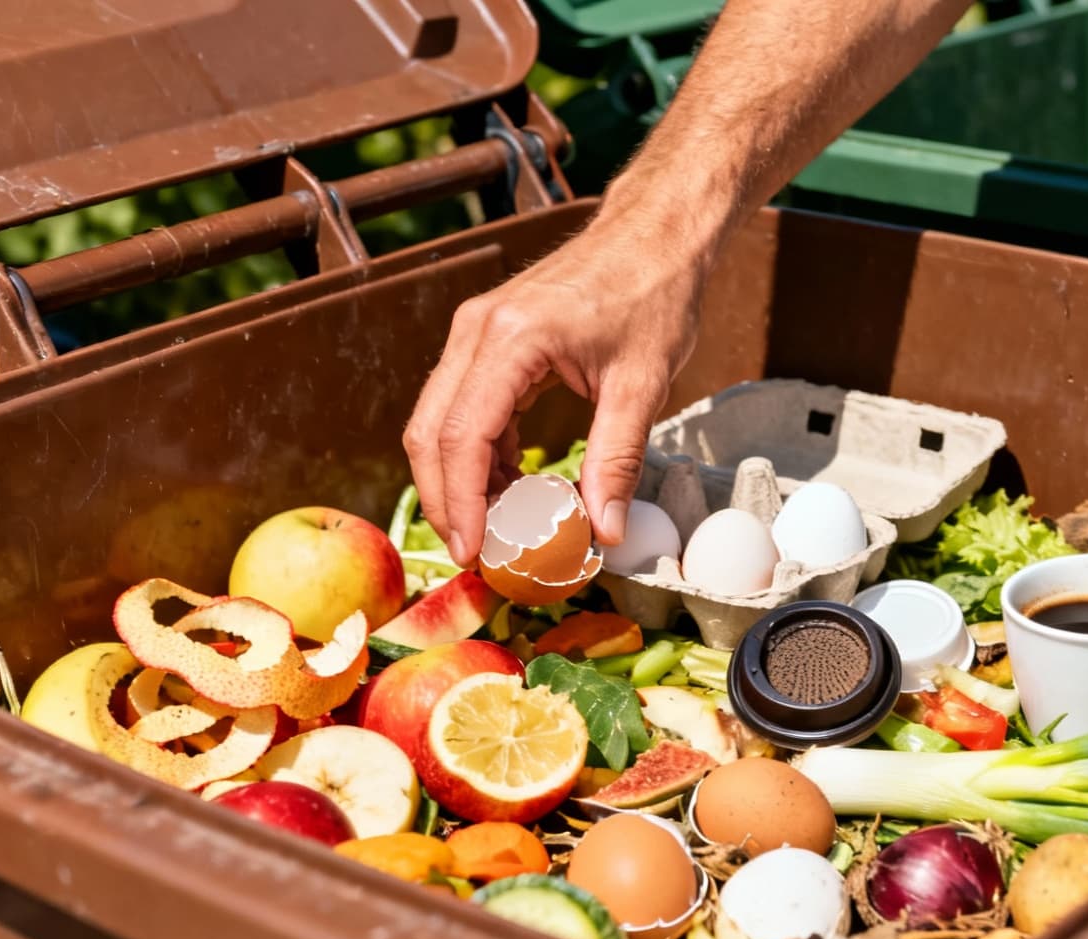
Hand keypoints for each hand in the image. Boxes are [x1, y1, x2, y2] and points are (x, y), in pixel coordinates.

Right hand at [403, 208, 705, 566]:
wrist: (655, 235)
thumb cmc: (654, 294)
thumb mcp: (643, 384)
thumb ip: (617, 460)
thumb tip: (605, 532)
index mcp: (510, 338)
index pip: (462, 436)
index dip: (461, 502)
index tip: (475, 551)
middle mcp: (477, 331)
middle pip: (432, 432)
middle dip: (446, 500)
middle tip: (478, 554)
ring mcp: (476, 332)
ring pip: (440, 422)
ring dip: (461, 480)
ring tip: (501, 528)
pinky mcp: (487, 339)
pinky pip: (464, 407)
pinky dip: (479, 453)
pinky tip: (513, 486)